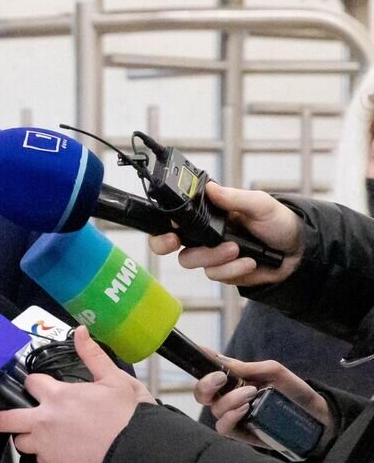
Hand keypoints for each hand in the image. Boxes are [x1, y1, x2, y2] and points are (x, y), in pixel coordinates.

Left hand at [0, 327, 154, 462]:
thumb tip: (81, 332)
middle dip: (1, 417)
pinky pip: (40, 461)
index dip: (35, 383)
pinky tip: (58, 449)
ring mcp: (48, 446)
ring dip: (27, 437)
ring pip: (21, 443)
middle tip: (3, 417)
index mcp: (58, 396)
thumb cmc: (130, 418)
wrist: (140, 450)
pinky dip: (45, 455)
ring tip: (38, 435)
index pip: (29, 382)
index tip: (41, 387)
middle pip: (5, 420)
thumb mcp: (114, 379)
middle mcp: (46, 421)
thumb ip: (92, 355)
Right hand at [149, 183, 302, 285]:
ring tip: (236, 250)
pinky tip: (249, 262)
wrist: (299, 251)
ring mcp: (211, 254)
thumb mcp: (260, 204)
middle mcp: (203, 234)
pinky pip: (216, 275)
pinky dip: (232, 270)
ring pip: (192, 260)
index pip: (175, 216)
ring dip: (214, 257)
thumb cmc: (279, 222)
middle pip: (170, 242)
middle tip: (174, 242)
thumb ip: (235, 197)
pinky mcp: (223, 272)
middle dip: (165, 243)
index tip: (169, 225)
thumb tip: (211, 188)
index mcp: (207, 213)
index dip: (164, 223)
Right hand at [195, 354, 333, 451]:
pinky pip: (222, 427)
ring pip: (214, 408)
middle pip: (201, 393)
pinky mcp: (241, 433)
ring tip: (251, 394)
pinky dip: (229, 416)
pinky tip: (244, 410)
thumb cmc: (293, 391)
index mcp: (234, 380)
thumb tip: (221, 360)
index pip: (209, 370)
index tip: (201, 351)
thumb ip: (248, 367)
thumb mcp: (274, 371)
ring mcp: (234, 416)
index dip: (200, 360)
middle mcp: (229, 397)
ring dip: (229, 399)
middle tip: (221, 378)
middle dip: (206, 384)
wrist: (316, 417)